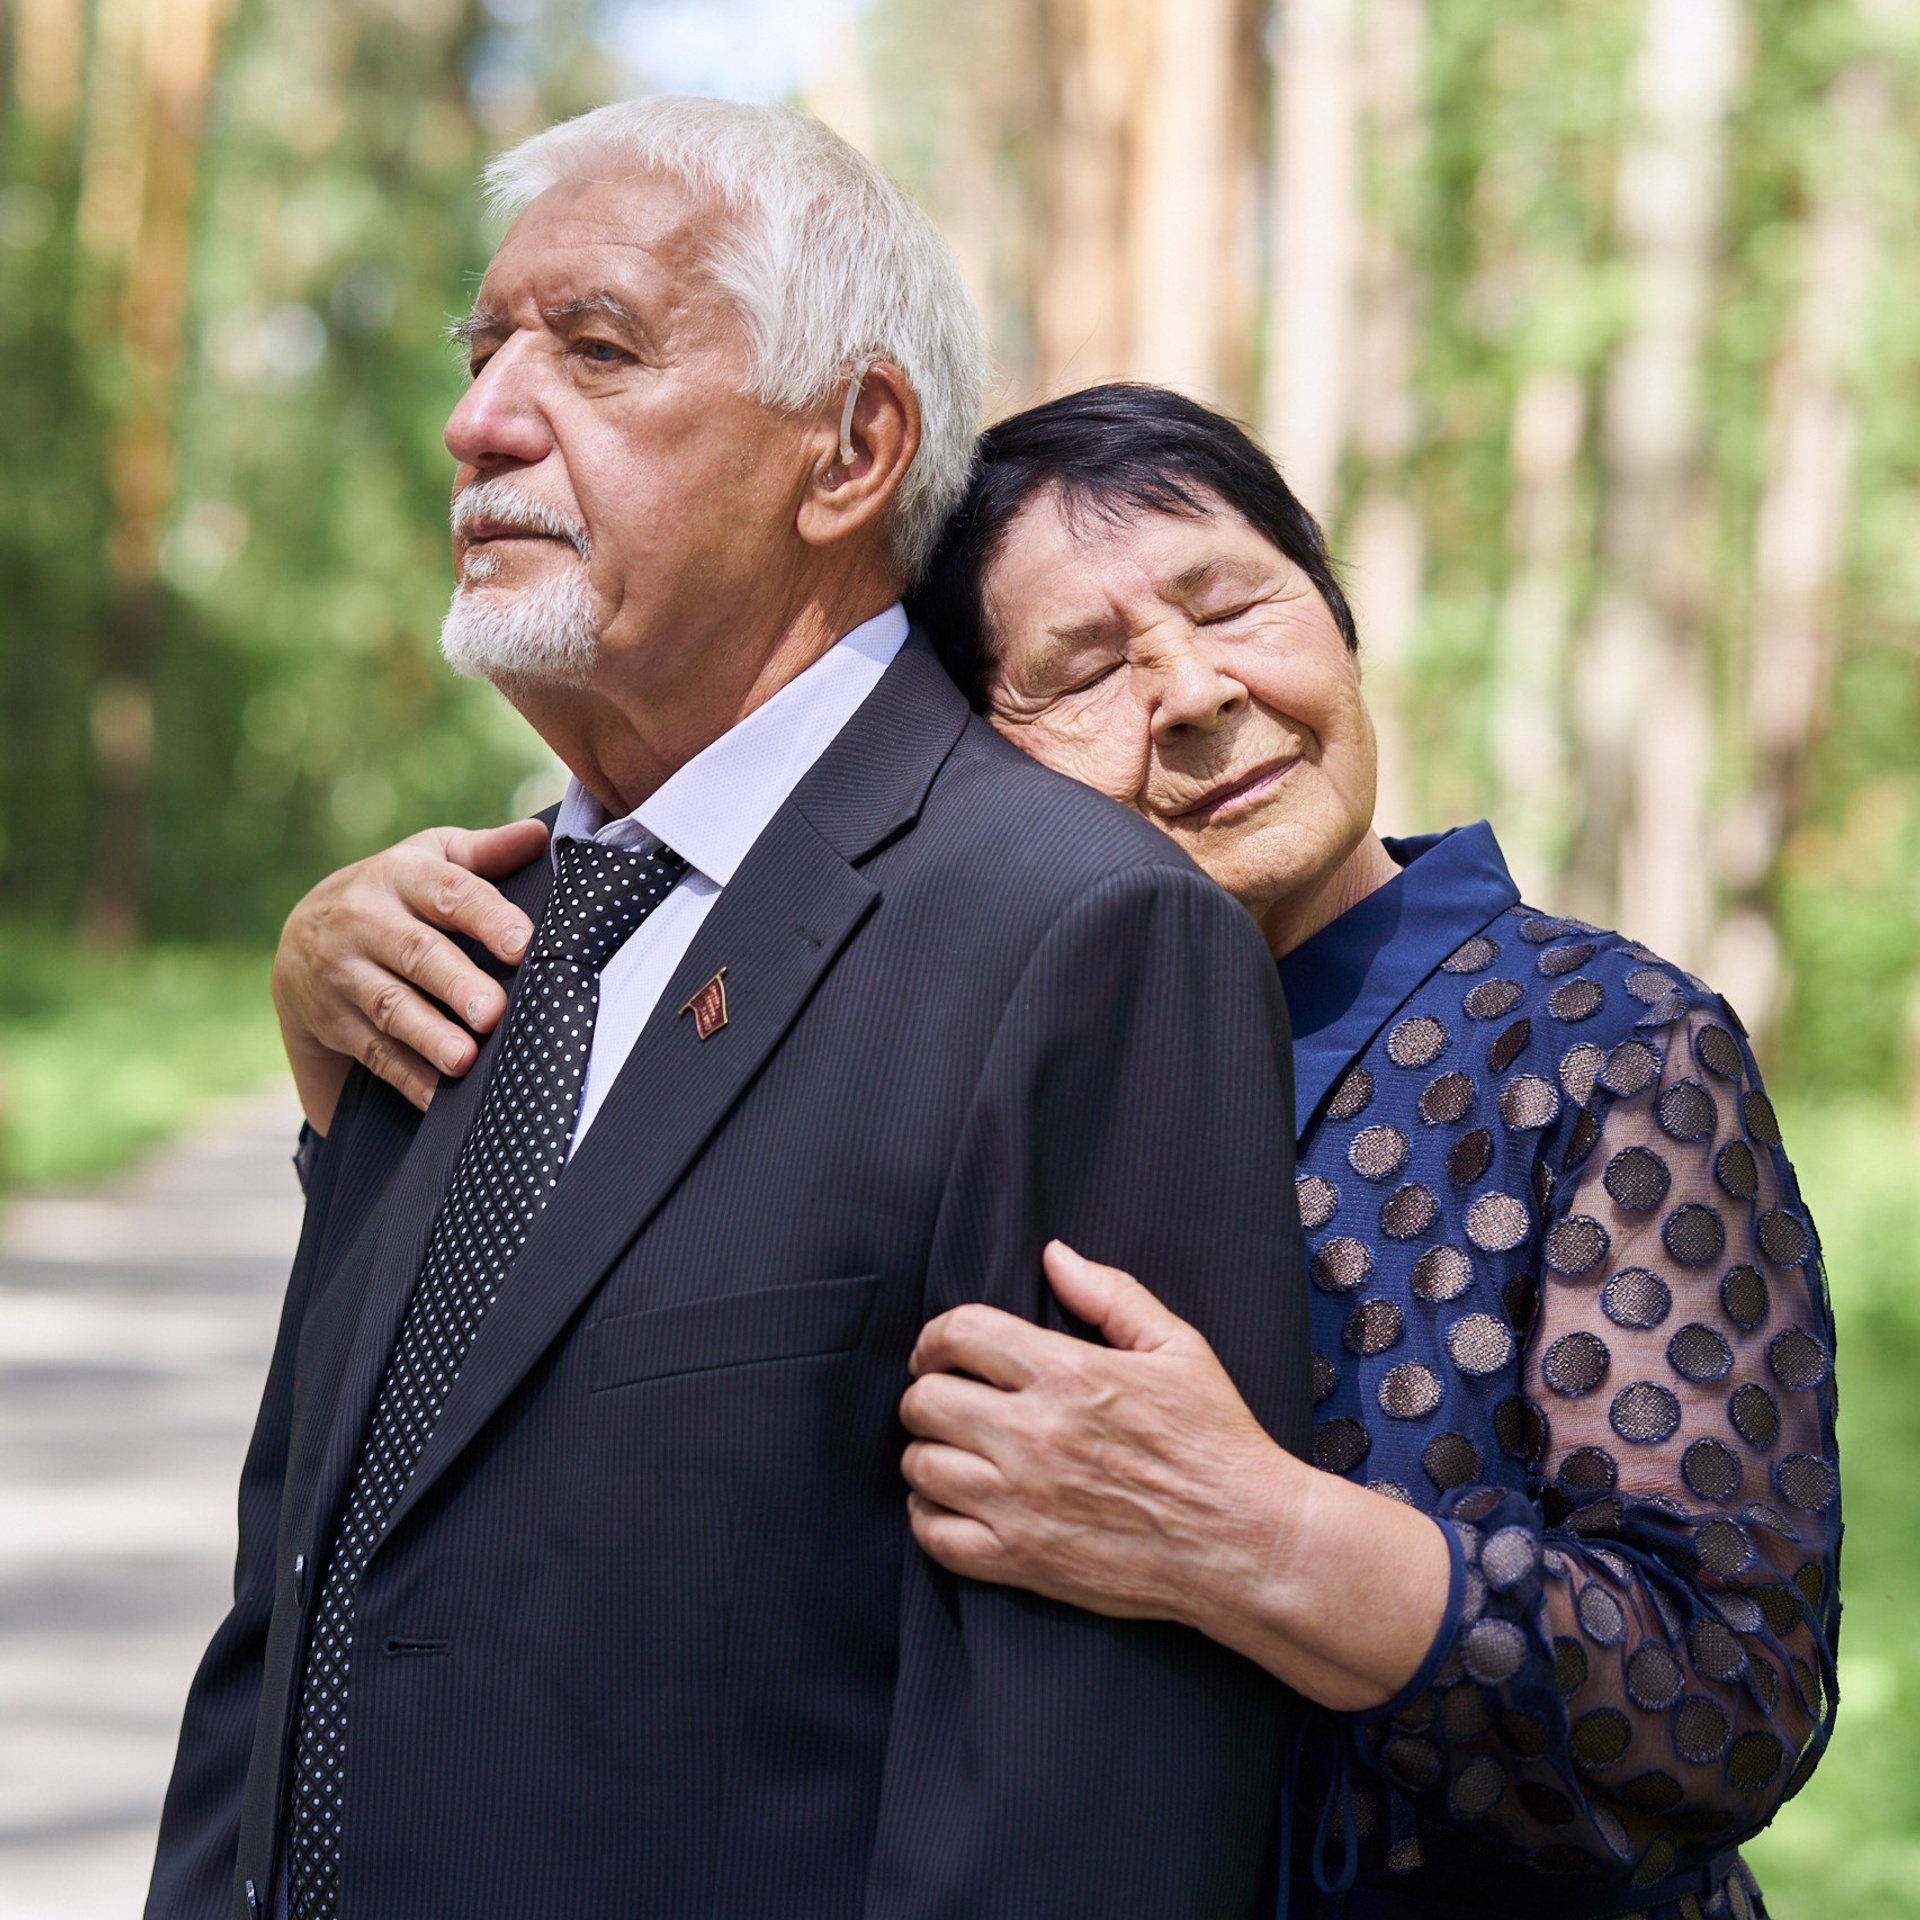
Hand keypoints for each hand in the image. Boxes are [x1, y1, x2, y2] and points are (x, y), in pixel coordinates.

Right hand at [272, 818, 549, 1129]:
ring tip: (465, 1058)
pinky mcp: (334, 1021)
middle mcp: (365, 921)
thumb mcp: (429, 860)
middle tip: (493, 1011)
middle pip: (417, 953)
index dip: (487, 918)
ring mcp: (343, 974)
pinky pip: (372, 1051)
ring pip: (390, 1007)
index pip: (449, 893)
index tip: (523, 945)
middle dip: (456, 983)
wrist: (303, 940)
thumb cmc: (395, 896)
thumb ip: (484, 854)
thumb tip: (539, 833)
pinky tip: (437, 1096)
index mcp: (401, 876)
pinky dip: (406, 1076)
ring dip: (429, 1036)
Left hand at [900, 1240, 1293, 1627]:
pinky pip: (934, 1535)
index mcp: (1069, 1374)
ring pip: (920, 1466)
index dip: (936, 1337)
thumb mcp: (1178, 1348)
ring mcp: (1022, 1502)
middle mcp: (1034, 1435)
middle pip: (925, 1401)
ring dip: (927, 1453)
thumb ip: (1111, 1294)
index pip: (959, 1334)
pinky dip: (929, 1518)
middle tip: (947, 1401)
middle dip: (927, 1393)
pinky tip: (952, 1505)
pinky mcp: (1022, 1560)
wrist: (1245, 1542)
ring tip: (952, 1451)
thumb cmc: (1216, 1442)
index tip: (939, 1351)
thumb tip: (1055, 1255)